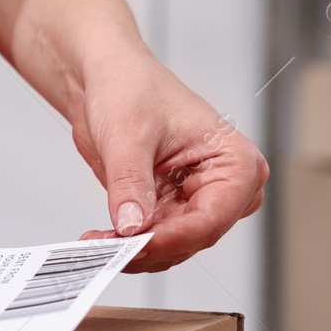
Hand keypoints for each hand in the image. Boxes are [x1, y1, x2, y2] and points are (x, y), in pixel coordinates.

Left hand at [69, 53, 267, 272]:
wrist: (107, 80)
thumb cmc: (131, 88)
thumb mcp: (127, 135)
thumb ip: (131, 183)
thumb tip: (132, 227)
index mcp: (235, 161)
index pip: (212, 217)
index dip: (173, 237)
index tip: (135, 245)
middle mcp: (225, 187)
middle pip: (194, 238)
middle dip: (150, 247)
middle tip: (106, 248)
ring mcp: (197, 201)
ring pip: (174, 246)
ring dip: (134, 250)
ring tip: (96, 242)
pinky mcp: (170, 209)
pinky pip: (154, 240)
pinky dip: (128, 244)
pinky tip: (101, 239)